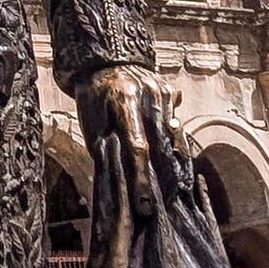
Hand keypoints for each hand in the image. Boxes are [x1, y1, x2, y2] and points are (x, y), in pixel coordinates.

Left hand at [74, 64, 166, 220]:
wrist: (104, 64)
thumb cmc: (94, 99)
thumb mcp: (92, 123)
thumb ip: (107, 149)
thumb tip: (121, 182)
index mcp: (123, 100)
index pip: (138, 146)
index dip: (142, 178)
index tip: (144, 203)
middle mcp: (147, 93)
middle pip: (162, 142)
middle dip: (163, 175)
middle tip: (164, 202)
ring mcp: (161, 89)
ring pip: (173, 133)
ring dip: (173, 161)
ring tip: (175, 188)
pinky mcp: (170, 90)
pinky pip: (176, 121)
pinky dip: (175, 141)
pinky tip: (174, 160)